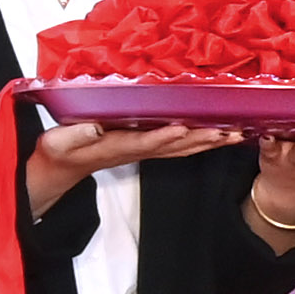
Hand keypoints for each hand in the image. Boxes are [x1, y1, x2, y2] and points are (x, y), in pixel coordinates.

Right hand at [24, 116, 234, 213]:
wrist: (62, 167)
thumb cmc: (59, 150)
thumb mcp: (58, 141)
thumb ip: (76, 135)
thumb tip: (94, 127)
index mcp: (115, 146)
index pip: (144, 142)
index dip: (164, 137)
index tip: (184, 128)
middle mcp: (136, 150)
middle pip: (174, 146)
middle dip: (202, 139)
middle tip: (230, 131)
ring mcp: (144, 150)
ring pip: (182, 147)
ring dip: (209, 142)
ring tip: (236, 133)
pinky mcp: (146, 147)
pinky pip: (179, 146)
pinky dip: (200, 141)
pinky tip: (219, 135)